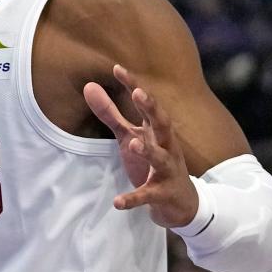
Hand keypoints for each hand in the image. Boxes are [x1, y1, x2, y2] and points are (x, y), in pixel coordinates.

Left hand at [83, 64, 198, 228]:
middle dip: (153, 109)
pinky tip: (118, 202)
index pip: (146, 105)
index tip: (117, 68)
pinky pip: (148, 196)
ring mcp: (167, 171)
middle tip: (139, 93)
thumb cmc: (153, 163)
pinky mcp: (163, 194)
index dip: (133, 85)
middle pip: (163, 125)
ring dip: (148, 151)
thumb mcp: (130, 136)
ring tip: (133, 144)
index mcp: (156, 131)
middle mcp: (166, 147)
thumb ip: (110, 113)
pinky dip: (133, 198)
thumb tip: (89, 85)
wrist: (182, 203)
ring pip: (161, 158)